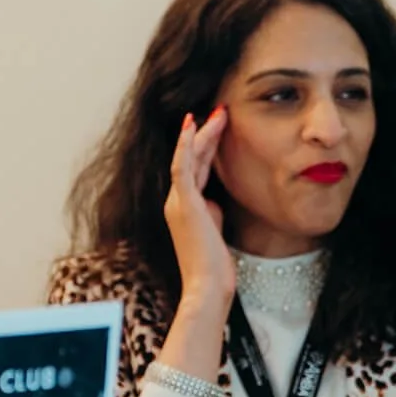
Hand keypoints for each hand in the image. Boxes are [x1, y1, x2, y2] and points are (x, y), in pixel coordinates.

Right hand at [166, 108, 233, 310]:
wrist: (205, 286)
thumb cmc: (213, 267)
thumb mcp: (215, 231)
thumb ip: (213, 212)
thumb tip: (218, 199)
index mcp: (183, 208)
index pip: (195, 169)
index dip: (205, 147)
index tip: (217, 127)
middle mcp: (175, 201)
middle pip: (191, 159)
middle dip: (205, 134)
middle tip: (220, 111)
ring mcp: (177, 201)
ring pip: (188, 158)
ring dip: (202, 133)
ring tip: (217, 113)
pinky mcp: (183, 203)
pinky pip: (182, 167)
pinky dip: (186, 145)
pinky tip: (194, 126)